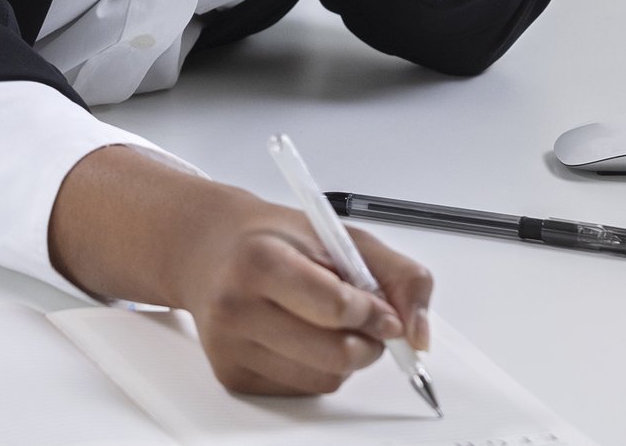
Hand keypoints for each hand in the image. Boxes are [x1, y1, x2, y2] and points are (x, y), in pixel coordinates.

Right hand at [48, 148, 433, 397]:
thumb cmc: (274, 238)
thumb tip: (418, 331)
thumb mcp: (338, 234)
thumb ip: (396, 273)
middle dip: (368, 343)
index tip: (387, 315)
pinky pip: (301, 391)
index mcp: (261, 260)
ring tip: (332, 324)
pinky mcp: (231, 375)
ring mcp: (230, 346)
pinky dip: (318, 370)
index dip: (374, 315)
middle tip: (370, 322)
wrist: (207, 248)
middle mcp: (237, 306)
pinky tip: (303, 337)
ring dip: (346, 359)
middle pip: (334, 354)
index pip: (336, 307)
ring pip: (323, 380)